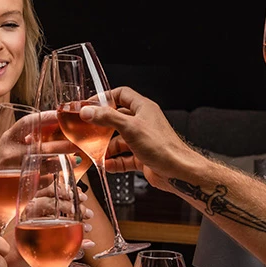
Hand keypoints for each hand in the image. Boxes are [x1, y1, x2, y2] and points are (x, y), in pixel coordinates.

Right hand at [79, 87, 195, 187]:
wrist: (177, 171)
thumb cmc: (162, 146)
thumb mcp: (130, 127)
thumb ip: (107, 117)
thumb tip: (88, 111)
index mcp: (143, 108)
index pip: (121, 95)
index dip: (105, 98)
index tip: (90, 106)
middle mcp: (143, 122)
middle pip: (117, 119)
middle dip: (102, 126)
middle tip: (89, 130)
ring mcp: (142, 140)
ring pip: (119, 140)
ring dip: (107, 147)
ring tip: (96, 151)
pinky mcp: (142, 156)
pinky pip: (124, 157)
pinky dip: (114, 161)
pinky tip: (107, 165)